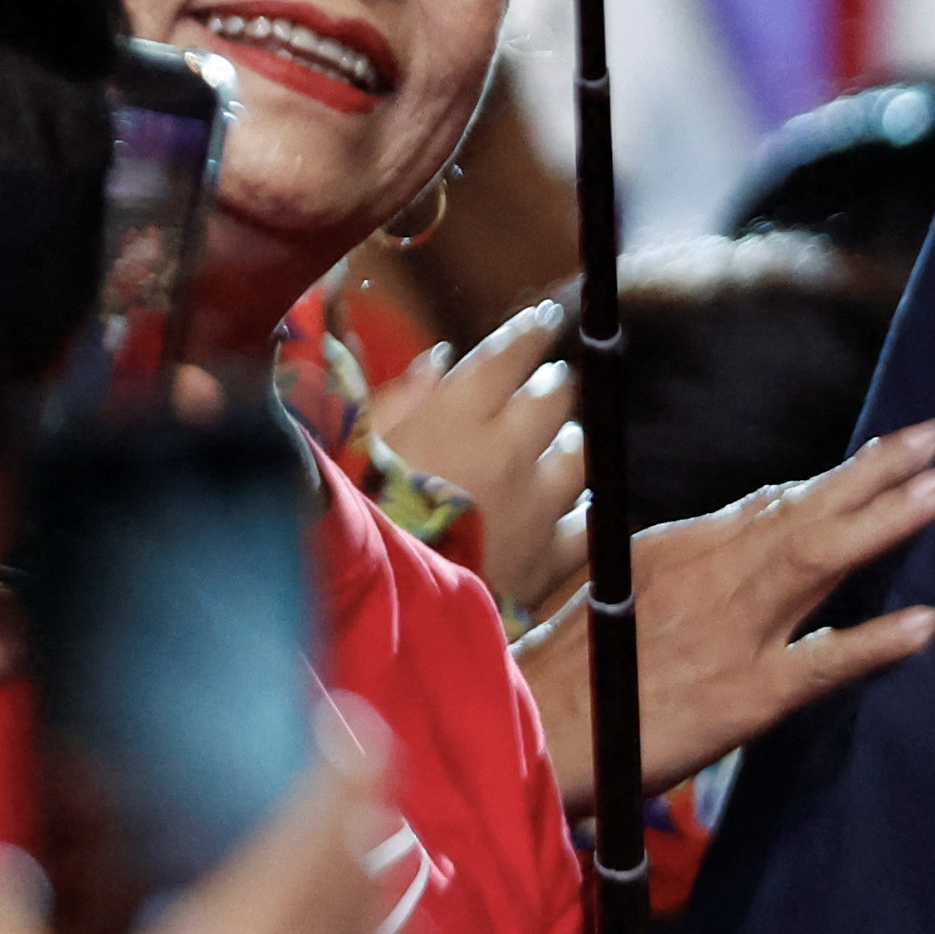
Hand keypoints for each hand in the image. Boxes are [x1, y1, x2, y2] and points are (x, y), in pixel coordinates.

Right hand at [376, 298, 587, 622]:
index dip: (530, 333)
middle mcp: (507, 451)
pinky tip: (572, 507)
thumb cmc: (349, 520)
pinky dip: (579, 511)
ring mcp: (535, 505)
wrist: (374, 613)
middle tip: (548, 382)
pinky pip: (585, 524)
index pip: (510, 354)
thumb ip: (400, 399)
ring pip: (578, 455)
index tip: (545, 320)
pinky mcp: (547, 559)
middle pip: (554, 398)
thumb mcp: (353, 449)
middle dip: (552, 385)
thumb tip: (438, 360)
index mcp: (455, 416)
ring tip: (559, 442)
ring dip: (569, 443)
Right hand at [524, 419, 934, 810]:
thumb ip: (680, 565)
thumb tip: (739, 533)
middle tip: (931, 437)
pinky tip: (925, 621)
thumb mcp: (616, 593)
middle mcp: (710, 578)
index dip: (830, 480)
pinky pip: (822, 663)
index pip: (768, 506)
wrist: (529, 735)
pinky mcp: (744, 696)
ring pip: (817, 561)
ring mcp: (732, 634)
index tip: (884, 454)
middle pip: (801, 513)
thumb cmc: (566, 674)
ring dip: (881, 521)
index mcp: (676, 551)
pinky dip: (876, 640)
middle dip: (869, 474)